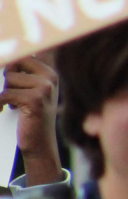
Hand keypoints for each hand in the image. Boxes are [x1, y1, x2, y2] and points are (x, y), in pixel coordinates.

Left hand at [0, 55, 61, 185]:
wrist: (40, 144)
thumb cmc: (32, 117)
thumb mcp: (32, 91)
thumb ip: (23, 74)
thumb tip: (7, 62)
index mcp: (51, 72)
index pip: (25, 54)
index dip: (12, 61)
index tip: (5, 61)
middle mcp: (51, 77)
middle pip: (15, 63)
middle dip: (7, 78)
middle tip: (10, 91)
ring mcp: (45, 88)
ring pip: (8, 80)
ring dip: (5, 93)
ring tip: (13, 104)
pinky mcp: (35, 100)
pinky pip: (5, 94)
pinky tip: (5, 109)